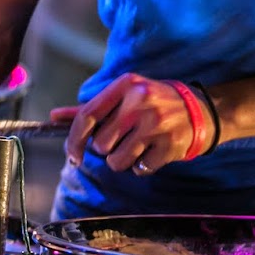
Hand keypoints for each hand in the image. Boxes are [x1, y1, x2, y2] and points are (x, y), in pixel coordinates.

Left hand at [60, 72, 214, 176]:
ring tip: (137, 146)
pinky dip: (141, 166)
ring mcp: (156, 124)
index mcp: (125, 86)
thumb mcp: (124, 96)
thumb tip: (54, 117)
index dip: (74, 140)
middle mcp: (140, 101)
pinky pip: (139, 169)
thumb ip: (90, 108)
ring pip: (117, 161)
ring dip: (122, 160)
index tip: (73, 156)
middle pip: (100, 143)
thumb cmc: (152, 103)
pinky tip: (152, 152)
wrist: (199, 110)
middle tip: (123, 139)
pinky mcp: (169, 145)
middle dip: (107, 148)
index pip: (88, 116)